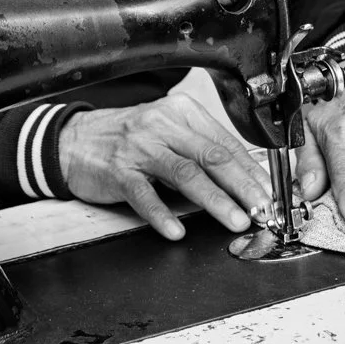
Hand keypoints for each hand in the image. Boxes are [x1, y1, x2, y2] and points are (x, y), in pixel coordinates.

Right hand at [58, 93, 271, 240]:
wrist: (73, 140)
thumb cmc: (128, 138)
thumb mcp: (167, 132)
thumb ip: (200, 150)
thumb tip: (244, 180)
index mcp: (181, 112)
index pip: (226, 143)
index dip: (252, 171)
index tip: (270, 195)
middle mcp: (163, 125)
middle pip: (212, 156)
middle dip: (243, 186)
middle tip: (262, 210)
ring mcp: (140, 147)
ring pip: (185, 174)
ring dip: (214, 200)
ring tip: (235, 221)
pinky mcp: (118, 171)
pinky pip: (143, 195)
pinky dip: (161, 214)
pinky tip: (175, 231)